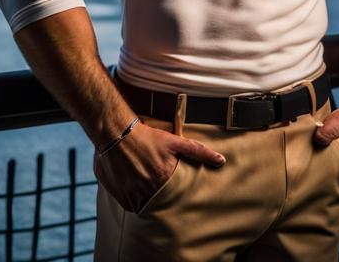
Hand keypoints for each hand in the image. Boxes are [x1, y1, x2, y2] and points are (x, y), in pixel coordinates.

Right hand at [92, 119, 224, 212]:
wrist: (117, 133)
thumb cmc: (148, 136)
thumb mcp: (176, 142)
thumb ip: (199, 151)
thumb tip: (221, 161)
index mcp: (164, 177)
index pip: (176, 194)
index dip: (176, 190)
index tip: (172, 182)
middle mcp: (148, 189)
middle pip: (160, 199)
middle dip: (161, 193)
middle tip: (157, 180)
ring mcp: (133, 193)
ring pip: (145, 204)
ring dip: (147, 196)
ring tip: (146, 181)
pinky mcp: (120, 196)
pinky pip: (131, 205)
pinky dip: (134, 198)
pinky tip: (135, 184)